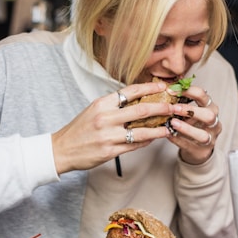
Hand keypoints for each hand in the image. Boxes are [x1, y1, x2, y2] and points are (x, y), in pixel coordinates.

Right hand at [52, 81, 175, 173]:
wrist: (62, 149)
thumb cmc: (79, 128)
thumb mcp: (94, 110)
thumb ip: (114, 105)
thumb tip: (136, 101)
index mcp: (102, 103)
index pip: (131, 91)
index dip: (150, 87)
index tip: (163, 86)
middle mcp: (106, 117)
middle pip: (141, 110)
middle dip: (162, 107)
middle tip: (175, 107)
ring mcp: (108, 135)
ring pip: (142, 131)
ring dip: (159, 129)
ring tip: (170, 127)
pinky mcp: (110, 151)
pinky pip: (134, 145)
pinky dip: (146, 141)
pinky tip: (153, 138)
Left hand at [167, 86, 220, 164]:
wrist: (197, 147)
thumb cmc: (191, 123)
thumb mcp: (189, 110)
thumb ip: (180, 101)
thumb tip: (163, 87)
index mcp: (210, 107)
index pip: (202, 95)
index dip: (187, 91)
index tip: (170, 90)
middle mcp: (213, 122)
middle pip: (209, 115)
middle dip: (191, 111)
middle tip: (174, 108)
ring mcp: (210, 138)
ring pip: (202, 134)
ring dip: (186, 128)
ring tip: (172, 123)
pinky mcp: (202, 151)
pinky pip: (190, 146)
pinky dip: (178, 140)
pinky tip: (168, 134)